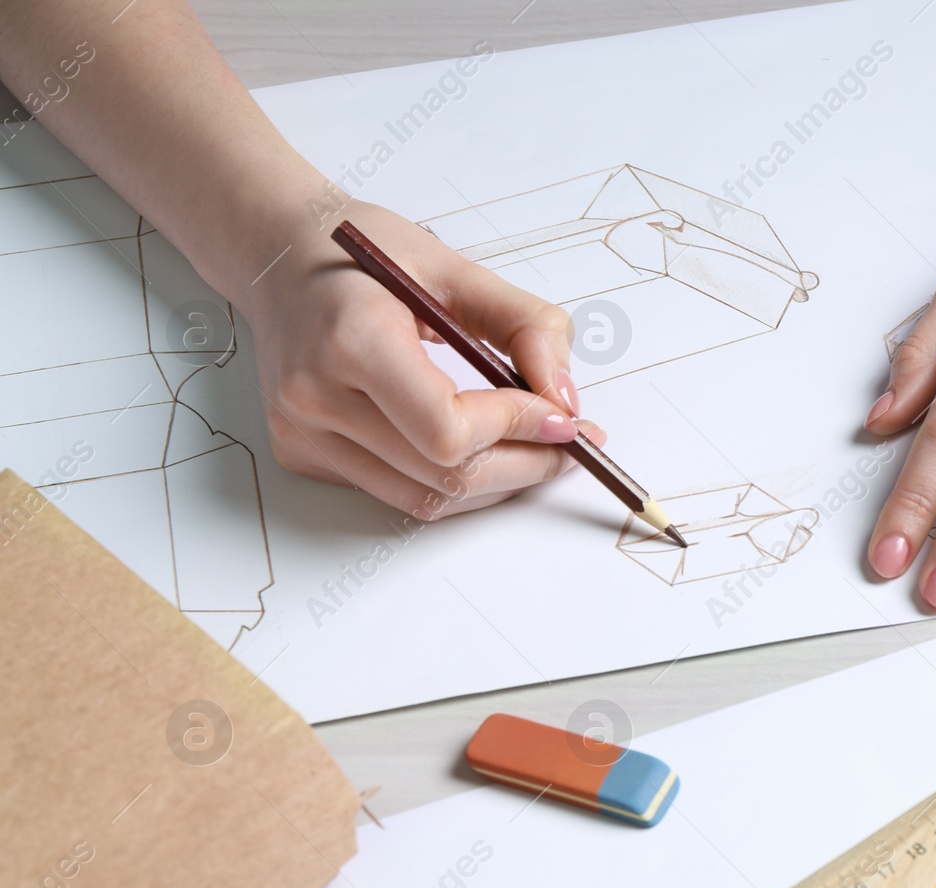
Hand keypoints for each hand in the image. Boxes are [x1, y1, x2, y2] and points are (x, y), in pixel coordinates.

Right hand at [235, 201, 601, 518]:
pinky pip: (399, 491)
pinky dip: (452, 478)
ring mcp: (302, 434)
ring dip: (497, 481)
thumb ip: (525, 326)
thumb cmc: (360, 254)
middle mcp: (315, 397)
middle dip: (525, 464)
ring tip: (536, 446)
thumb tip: (565, 398)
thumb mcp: (455, 267)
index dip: (516, 429)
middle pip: (445, 473)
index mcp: (349, 340)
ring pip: (428, 496)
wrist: (275, 256)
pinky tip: (479, 447)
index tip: (562, 416)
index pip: (448, 428)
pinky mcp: (302, 454)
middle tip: (570, 442)